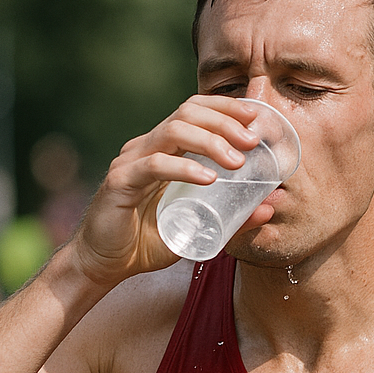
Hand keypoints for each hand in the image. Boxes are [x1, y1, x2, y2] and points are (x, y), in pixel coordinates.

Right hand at [72, 96, 263, 286]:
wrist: (104, 265)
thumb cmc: (147, 243)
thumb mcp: (197, 228)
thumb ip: (231, 217)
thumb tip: (269, 208)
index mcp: (162, 149)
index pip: (194, 111)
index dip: (224, 107)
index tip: (255, 117)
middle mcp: (146, 147)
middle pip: (187, 112)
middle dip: (224, 121)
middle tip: (253, 140)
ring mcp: (131, 161)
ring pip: (173, 131)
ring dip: (210, 141)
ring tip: (237, 161)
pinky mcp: (120, 182)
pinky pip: (155, 165)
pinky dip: (184, 167)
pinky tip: (208, 178)